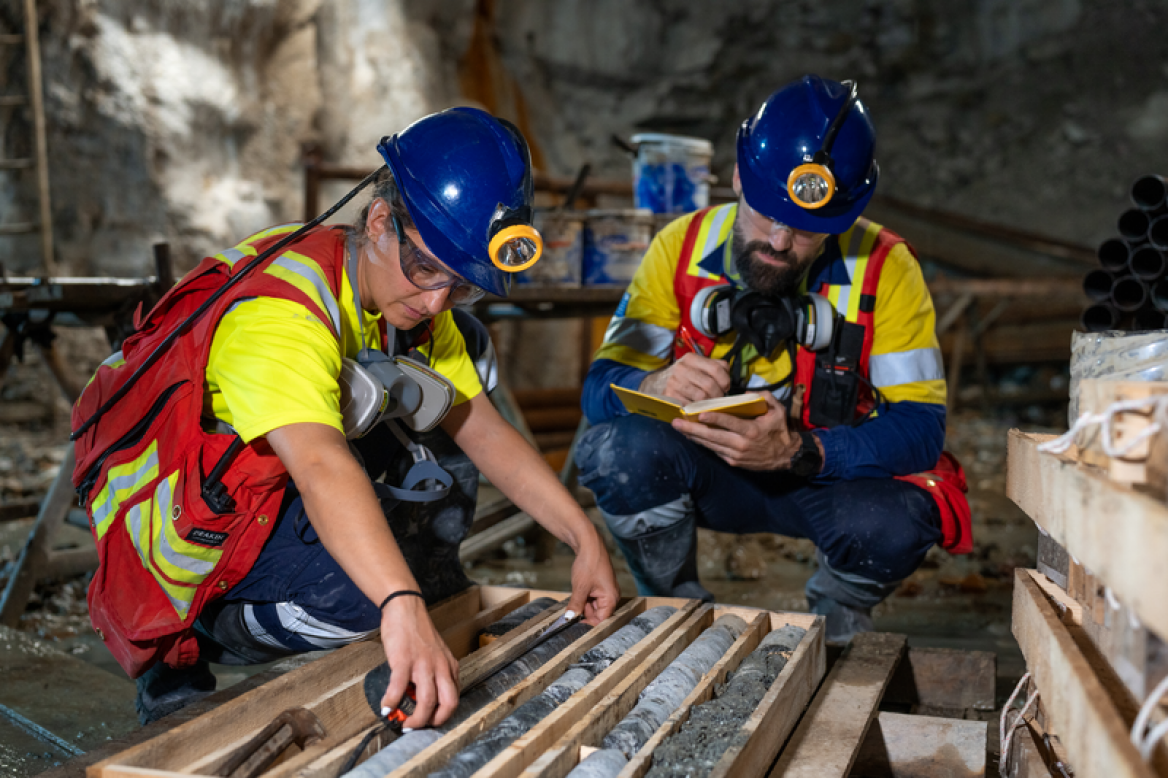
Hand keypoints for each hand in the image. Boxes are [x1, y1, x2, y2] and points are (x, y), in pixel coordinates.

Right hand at [379, 594, 459, 727]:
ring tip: (403, 723)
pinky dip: (392, 702)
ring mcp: (423, 664)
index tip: (430, 721)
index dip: (443, 715)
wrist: (405, 608)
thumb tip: (422, 696)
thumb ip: (435, 672)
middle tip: (419, 726)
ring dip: (415, 719)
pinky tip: (386, 707)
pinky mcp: (404, 661)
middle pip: (447, 704)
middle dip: (434, 722)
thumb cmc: (418, 631)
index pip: (454, 698)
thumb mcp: (436, 653)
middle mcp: (441, 666)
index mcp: (449, 666)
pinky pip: (399, 688)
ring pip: (427, 701)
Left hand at [567, 535, 619, 624]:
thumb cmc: (589, 564)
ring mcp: (605, 590)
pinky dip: (583, 598)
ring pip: (592, 606)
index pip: (601, 620)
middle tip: (571, 613)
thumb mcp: (580, 588)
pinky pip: (591, 597)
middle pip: (597, 613)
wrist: (589, 544)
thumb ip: (576, 605)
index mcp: (611, 599)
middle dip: (584, 613)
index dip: (588, 624)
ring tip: (574, 600)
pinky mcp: (599, 586)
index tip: (575, 625)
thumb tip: (570, 618)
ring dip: (582, 605)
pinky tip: (576, 594)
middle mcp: (611, 596)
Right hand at [639, 353, 730, 405]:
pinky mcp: (669, 396)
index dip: (725, 380)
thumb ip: (714, 368)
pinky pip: (690, 406)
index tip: (725, 388)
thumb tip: (728, 380)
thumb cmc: (682, 377)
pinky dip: (697, 410)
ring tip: (709, 405)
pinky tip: (698, 409)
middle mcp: (681, 368)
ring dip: (709, 404)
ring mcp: (674, 382)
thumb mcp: (696, 367)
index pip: (716, 368)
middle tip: (718, 400)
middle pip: (710, 384)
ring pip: (701, 396)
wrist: (656, 384)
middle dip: (718, 395)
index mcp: (691, 358)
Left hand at [672, 392, 822, 470]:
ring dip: (694, 437)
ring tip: (679, 428)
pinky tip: (692, 436)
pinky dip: (703, 444)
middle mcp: (741, 444)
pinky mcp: (733, 462)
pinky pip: (715, 451)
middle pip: (713, 436)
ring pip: (710, 445)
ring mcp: (736, 455)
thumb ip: (765, 397)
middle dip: (693, 429)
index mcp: (752, 430)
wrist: (786, 456)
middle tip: (676, 423)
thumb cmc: (780, 430)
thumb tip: (746, 393)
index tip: (699, 414)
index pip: (729, 423)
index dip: (714, 419)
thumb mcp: (778, 411)